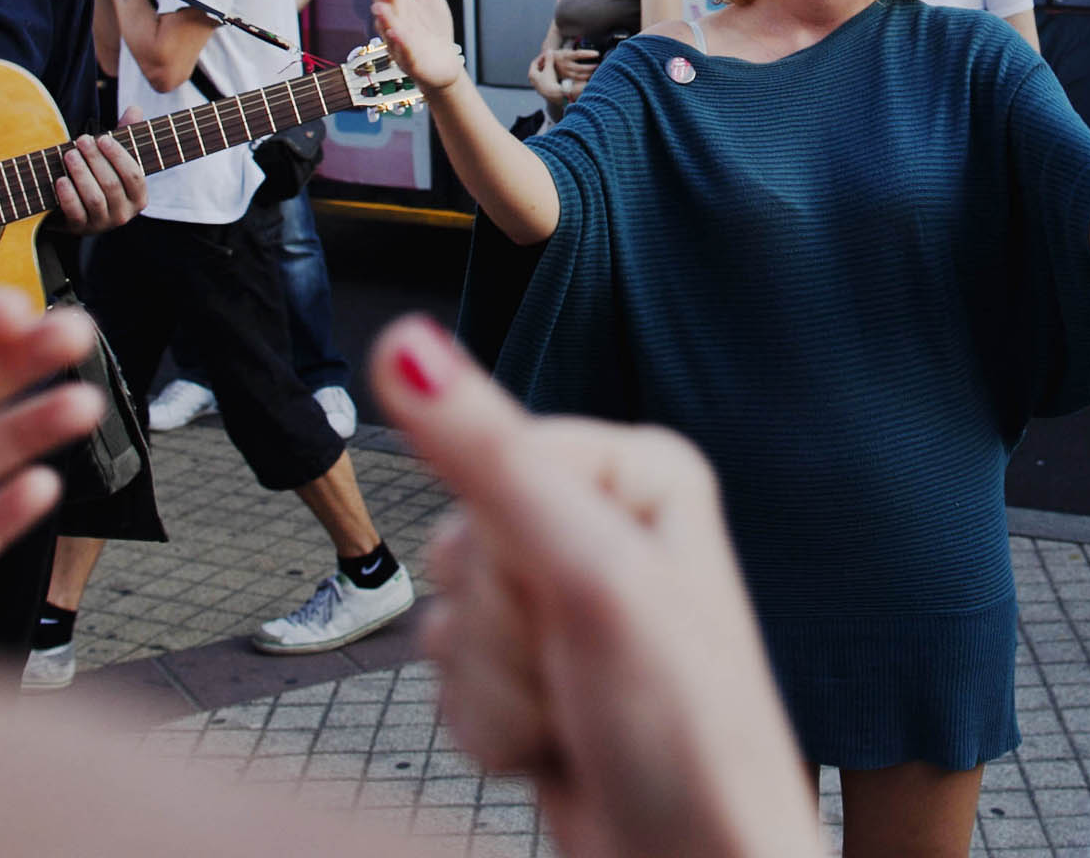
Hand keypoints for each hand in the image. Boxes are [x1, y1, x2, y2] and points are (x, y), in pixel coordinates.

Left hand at [49, 130, 145, 231]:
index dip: (118, 156)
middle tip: (81, 140)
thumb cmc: (98, 176)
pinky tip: (60, 179)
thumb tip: (135, 109)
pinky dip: (68, 196)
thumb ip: (126, 135)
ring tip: (69, 155)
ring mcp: (102, 224)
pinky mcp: (80, 229)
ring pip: (94, 198)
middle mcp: (124, 214)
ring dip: (81, 174)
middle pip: (112, 184)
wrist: (73, 208)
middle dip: (95, 160)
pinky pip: (76, 213)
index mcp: (138, 197)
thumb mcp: (113, 158)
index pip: (134, 176)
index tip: (103, 138)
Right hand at [369, 0, 465, 91]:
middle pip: (380, 3)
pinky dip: (400, 43)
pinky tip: (399, 34)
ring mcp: (397, 41)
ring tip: (383, 6)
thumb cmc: (427, 19)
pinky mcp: (410, 59)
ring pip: (387, 29)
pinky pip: (402, 52)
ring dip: (385, 17)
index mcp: (391, 0)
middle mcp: (389, 19)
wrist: (442, 57)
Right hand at [373, 317, 819, 857]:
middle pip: (459, 544)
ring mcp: (565, 602)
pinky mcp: (534, 669)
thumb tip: (405, 344)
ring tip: (577, 715)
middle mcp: (602, 523)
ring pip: (446, 619)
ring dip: (496, 689)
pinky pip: (448, 681)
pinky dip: (490, 727)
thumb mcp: (589, 578)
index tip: (586, 604)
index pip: (493, 459)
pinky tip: (554, 744)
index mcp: (636, 470)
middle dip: (505, 632)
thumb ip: (491, 460)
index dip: (515, 550)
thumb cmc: (684, 736)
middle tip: (583, 672)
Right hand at [551, 49, 599, 92]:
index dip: (588, 54)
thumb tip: (592, 53)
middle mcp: (565, 65)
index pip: (579, 54)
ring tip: (597, 71)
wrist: (547, 63)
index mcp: (566, 55)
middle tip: (599, 65)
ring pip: (579, 76)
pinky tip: (591, 78)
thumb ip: (577, 53)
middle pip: (580, 67)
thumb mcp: (567, 51)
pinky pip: (577, 80)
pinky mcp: (566, 78)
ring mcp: (565, 73)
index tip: (597, 53)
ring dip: (589, 74)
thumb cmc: (561, 55)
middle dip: (591, 67)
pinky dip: (585, 79)